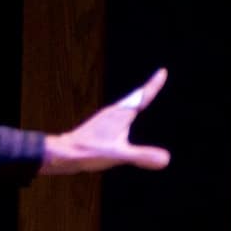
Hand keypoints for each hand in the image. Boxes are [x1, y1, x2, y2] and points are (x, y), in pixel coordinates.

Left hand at [41, 69, 172, 174]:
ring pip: (126, 106)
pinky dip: (129, 111)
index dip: (153, 85)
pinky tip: (127, 119)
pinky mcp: (101, 127)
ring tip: (147, 94)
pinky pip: (120, 115)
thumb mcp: (118, 155)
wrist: (63, 154)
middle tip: (159, 77)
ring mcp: (106, 119)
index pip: (141, 97)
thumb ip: (142, 155)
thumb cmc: (88, 152)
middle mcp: (113, 113)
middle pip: (135, 98)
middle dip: (148, 89)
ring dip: (138, 99)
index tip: (162, 71)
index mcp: (119, 115)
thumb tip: (166, 159)